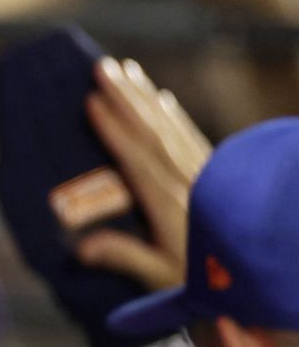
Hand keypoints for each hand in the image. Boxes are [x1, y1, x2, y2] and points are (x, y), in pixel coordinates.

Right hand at [77, 57, 212, 291]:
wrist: (267, 269)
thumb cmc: (209, 280)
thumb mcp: (161, 276)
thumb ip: (124, 257)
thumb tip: (79, 248)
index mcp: (170, 204)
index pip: (137, 159)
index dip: (114, 130)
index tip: (91, 102)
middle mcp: (189, 180)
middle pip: (154, 132)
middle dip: (128, 98)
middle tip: (104, 67)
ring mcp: (206, 172)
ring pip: (172, 127)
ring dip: (147, 97)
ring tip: (126, 70)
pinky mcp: (218, 172)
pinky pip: (191, 135)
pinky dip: (175, 116)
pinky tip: (164, 99)